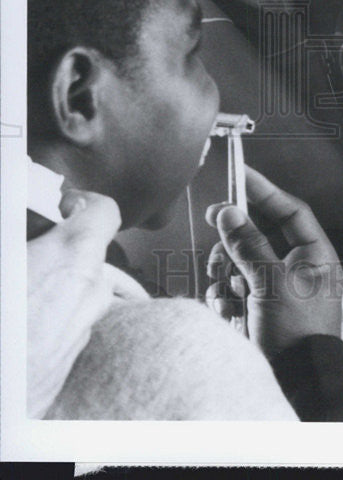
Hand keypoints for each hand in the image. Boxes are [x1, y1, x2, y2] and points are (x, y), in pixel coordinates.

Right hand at [27, 190, 121, 417]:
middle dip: (64, 252)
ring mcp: (80, 333)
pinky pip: (71, 330)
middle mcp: (87, 294)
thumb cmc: (2, 321)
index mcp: (71, 258)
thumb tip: (19, 210)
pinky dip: (54, 322)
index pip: (105, 212)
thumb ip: (17, 229)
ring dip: (61, 289)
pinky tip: (24, 325)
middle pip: (92, 258)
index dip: (85, 203)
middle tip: (31, 253)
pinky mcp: (67, 367)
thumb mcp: (5, 259)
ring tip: (25, 292)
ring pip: (84, 297)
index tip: (65, 205)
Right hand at [205, 166, 342, 357]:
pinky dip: (225, 297)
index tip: (239, 174)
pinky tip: (228, 312)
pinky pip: (232, 289)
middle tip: (215, 225)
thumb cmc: (297, 332)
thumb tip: (228, 212)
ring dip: (228, 271)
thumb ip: (249, 245)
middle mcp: (298, 268)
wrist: (295, 384)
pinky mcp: (256, 310)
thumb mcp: (273, 283)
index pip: (290, 210)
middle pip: (260, 234)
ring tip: (229, 289)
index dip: (265, 191)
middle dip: (237, 239)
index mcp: (315, 255)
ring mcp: (276, 289)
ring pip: (241, 261)